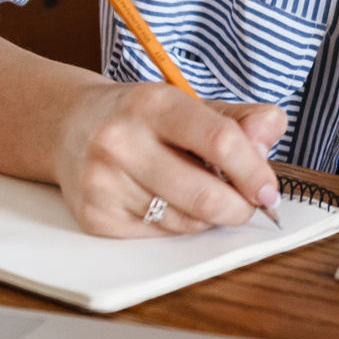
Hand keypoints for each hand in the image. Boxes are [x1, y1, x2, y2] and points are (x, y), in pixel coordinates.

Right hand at [52, 80, 288, 237]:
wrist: (69, 126)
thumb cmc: (142, 118)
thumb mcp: (191, 104)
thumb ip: (241, 118)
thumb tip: (269, 136)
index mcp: (153, 103)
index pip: (219, 140)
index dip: (253, 171)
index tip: (268, 189)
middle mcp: (122, 141)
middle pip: (204, 194)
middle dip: (239, 207)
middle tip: (249, 205)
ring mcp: (104, 182)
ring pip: (185, 221)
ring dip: (208, 216)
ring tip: (202, 192)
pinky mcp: (96, 217)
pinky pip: (160, 235)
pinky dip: (178, 224)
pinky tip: (168, 201)